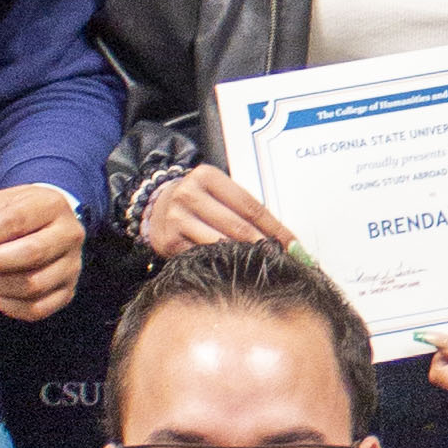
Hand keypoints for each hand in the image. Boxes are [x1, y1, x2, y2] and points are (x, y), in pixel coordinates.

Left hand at [0, 188, 83, 323]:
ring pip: (33, 285)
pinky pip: (37, 309)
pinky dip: (12, 305)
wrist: (47, 226)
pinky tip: (3, 293)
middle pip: (31, 254)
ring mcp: (72, 265)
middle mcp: (69, 234)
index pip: (16, 221)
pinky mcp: (67, 291)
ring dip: (0, 284)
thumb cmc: (19, 215)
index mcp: (51, 205)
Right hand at [138, 166, 298, 260]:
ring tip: (265, 267)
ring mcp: (176, 218)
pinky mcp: (168, 241)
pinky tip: (235, 270)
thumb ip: (243, 207)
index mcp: (207, 177)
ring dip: (245, 258)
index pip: (250, 206)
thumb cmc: (198, 199)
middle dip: (265, 246)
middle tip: (285, 261)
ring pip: (221, 244)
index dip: (275, 227)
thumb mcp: (217, 191)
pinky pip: (202, 256)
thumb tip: (282, 236)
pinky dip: (221, 264)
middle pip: (238, 226)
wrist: (154, 205)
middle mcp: (189, 194)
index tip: (293, 244)